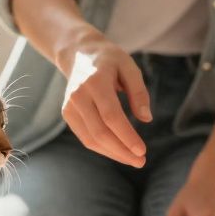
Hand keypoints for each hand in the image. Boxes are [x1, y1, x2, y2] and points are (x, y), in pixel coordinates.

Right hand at [57, 30, 151, 167]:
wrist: (79, 54)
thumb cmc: (110, 60)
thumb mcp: (130, 67)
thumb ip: (139, 92)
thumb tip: (146, 119)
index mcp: (95, 82)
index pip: (111, 116)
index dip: (126, 136)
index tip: (142, 151)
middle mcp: (78, 96)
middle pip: (100, 132)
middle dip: (121, 151)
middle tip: (141, 161)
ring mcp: (70, 106)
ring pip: (91, 139)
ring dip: (113, 154)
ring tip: (132, 160)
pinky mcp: (68, 114)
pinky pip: (85, 137)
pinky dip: (103, 148)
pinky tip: (118, 152)